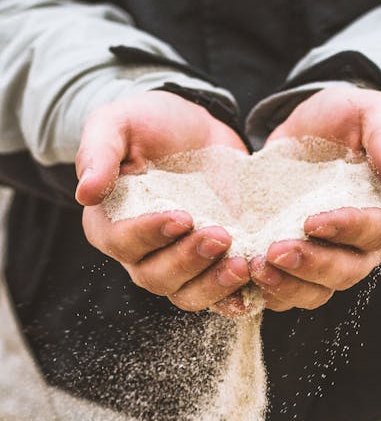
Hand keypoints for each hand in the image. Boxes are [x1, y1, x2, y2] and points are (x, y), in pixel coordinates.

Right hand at [76, 91, 250, 313]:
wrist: (193, 128)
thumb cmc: (147, 124)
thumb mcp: (117, 124)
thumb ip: (98, 153)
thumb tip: (85, 192)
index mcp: (110, 223)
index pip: (122, 242)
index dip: (150, 234)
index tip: (182, 217)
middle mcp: (142, 253)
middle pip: (156, 277)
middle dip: (188, 261)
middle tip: (220, 236)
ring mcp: (179, 263)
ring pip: (188, 294)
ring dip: (214, 285)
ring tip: (242, 264)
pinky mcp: (213, 264)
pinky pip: (221, 295)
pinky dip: (237, 296)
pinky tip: (255, 285)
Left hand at [249, 85, 380, 310]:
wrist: (309, 132)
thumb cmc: (347, 119)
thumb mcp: (371, 112)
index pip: (379, 231)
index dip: (348, 230)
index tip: (311, 221)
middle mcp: (366, 246)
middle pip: (347, 270)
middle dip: (311, 265)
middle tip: (274, 252)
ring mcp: (331, 260)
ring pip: (316, 291)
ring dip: (286, 285)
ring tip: (255, 268)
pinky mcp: (299, 265)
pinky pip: (286, 291)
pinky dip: (265, 290)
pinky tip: (241, 276)